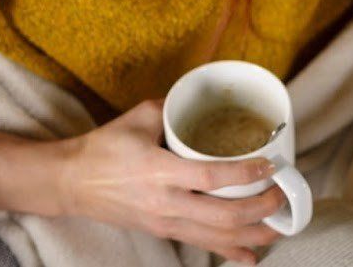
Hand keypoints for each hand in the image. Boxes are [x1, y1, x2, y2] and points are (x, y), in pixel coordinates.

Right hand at [56, 97, 286, 264]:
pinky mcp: (163, 231)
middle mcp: (164, 202)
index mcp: (158, 170)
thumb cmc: (105, 146)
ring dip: (252, 235)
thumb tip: (205, 100)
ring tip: (277, 226)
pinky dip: (229, 253)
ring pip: (216, 237)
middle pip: (222, 216)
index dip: (244, 174)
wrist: (73, 182)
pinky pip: (202, 245)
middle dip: (259, 208)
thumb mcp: (140, 117)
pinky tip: (250, 256)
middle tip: (280, 195)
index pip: (210, 177)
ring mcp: (164, 222)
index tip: (269, 166)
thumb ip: (176, 110)